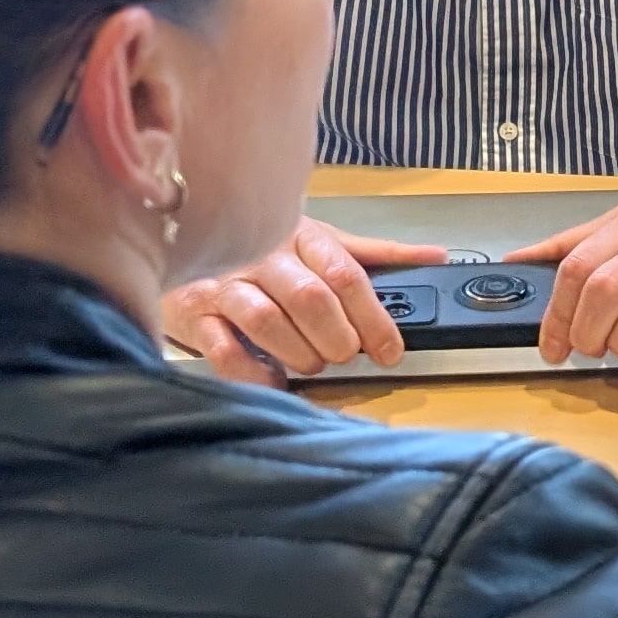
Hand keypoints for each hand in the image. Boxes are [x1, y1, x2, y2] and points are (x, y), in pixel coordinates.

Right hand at [164, 218, 448, 380]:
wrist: (182, 242)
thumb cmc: (262, 253)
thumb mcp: (321, 244)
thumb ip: (376, 255)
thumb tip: (435, 257)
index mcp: (299, 236)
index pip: (346, 275)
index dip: (374, 318)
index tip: (389, 350)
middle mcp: (261, 257)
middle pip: (310, 298)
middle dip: (337, 337)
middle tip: (346, 355)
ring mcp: (224, 285)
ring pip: (266, 321)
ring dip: (299, 353)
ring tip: (312, 364)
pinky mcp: (194, 315)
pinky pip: (223, 350)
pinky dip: (253, 373)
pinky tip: (272, 381)